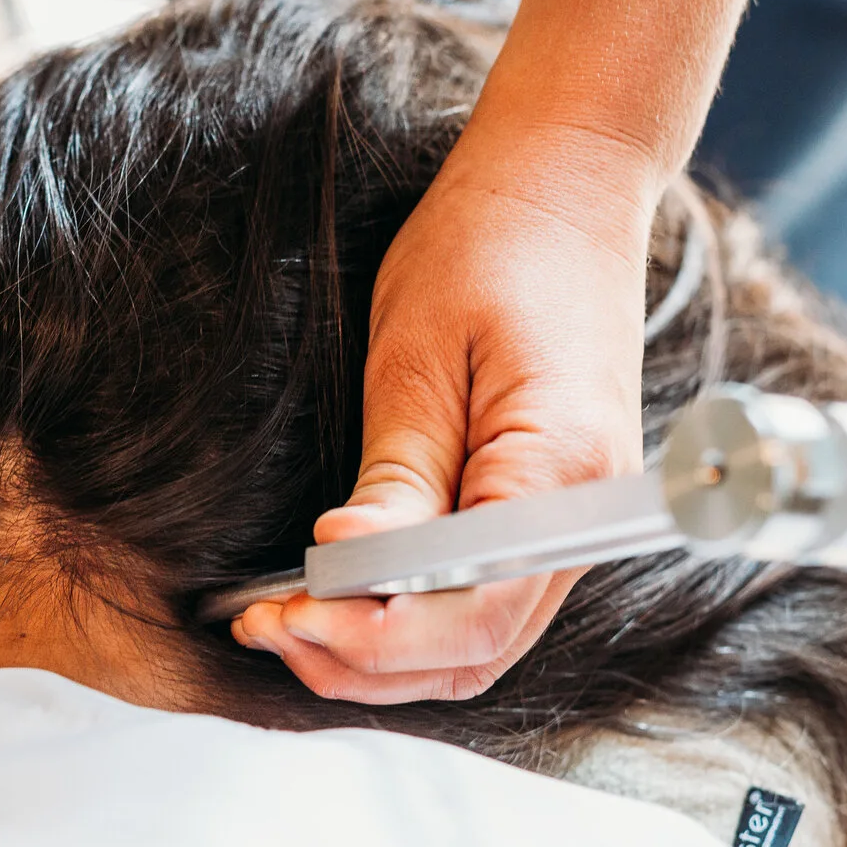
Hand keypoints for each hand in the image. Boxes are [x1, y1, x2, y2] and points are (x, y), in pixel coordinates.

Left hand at [235, 119, 659, 701]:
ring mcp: (572, 527)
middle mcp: (583, 520)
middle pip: (473, 650)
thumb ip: (396, 477)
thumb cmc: (490, 247)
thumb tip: (346, 566)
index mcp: (562, 474)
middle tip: (263, 626)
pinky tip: (337, 600)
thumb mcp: (418, 355)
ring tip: (283, 621)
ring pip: (475, 645)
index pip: (471, 612)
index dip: (370, 636)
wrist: (566, 186)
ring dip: (378, 655)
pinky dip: (407, 625)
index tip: (282, 614)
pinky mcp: (545, 520)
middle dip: (360, 660)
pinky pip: (480, 605)